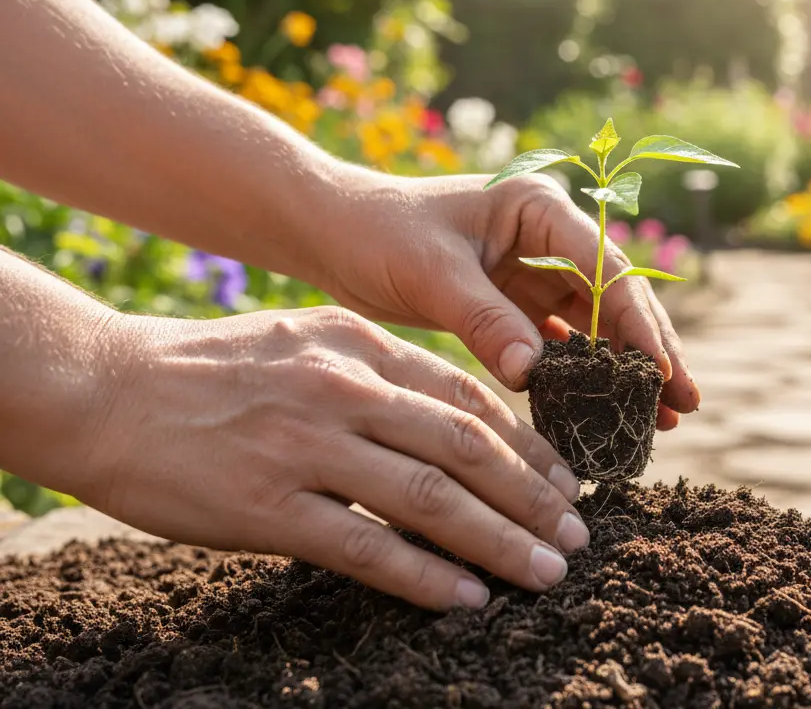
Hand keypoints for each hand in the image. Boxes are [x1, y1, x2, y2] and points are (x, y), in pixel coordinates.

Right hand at [73, 306, 587, 610]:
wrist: (106, 388)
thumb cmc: (212, 369)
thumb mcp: (307, 339)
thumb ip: (378, 371)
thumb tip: (452, 419)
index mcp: (359, 344)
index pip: (468, 397)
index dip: (529, 444)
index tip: (568, 480)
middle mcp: (344, 389)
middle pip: (466, 447)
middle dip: (534, 497)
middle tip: (577, 536)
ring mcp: (306, 446)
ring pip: (430, 498)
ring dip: (499, 541)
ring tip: (544, 572)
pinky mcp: (266, 506)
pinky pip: (365, 546)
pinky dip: (424, 576)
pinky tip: (466, 598)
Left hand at [311, 172, 699, 429]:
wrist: (330, 233)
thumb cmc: (377, 233)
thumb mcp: (431, 274)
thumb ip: (485, 321)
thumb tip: (535, 375)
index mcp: (538, 208)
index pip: (606, 268)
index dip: (637, 323)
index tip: (662, 373)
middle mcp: (547, 234)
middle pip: (615, 296)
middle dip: (650, 350)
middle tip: (684, 404)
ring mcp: (534, 267)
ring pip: (594, 323)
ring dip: (621, 368)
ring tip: (657, 419)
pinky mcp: (514, 299)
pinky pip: (559, 339)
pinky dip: (579, 373)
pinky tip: (598, 410)